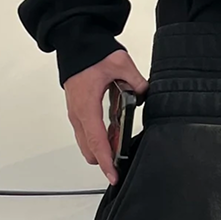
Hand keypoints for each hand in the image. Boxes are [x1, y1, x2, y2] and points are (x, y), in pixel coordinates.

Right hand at [64, 47, 149, 183]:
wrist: (75, 44)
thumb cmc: (91, 54)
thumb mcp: (120, 64)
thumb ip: (136, 81)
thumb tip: (144, 94)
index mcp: (87, 105)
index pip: (96, 141)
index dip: (106, 161)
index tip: (113, 175)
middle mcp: (78, 114)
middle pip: (89, 149)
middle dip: (105, 159)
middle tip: (123, 160)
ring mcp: (76, 114)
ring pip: (87, 143)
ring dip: (102, 149)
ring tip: (121, 146)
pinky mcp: (78, 111)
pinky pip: (87, 133)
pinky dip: (99, 138)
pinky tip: (114, 133)